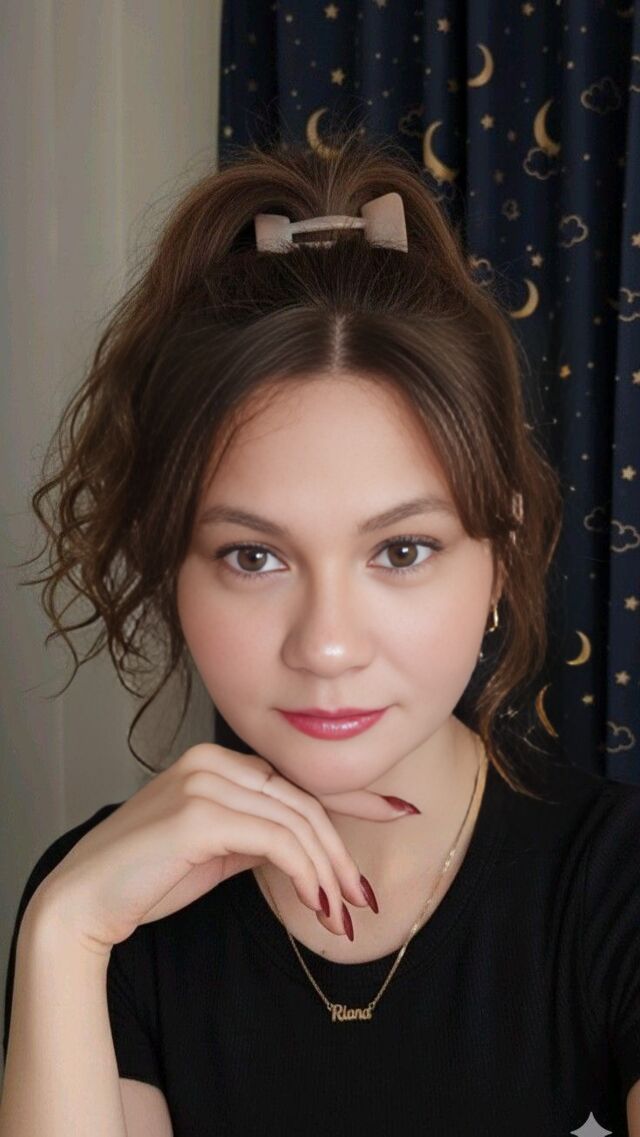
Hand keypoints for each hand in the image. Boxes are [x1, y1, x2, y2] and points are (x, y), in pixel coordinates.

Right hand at [31, 743, 415, 953]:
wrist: (85, 901)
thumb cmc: (147, 877)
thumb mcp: (216, 849)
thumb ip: (257, 834)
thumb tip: (306, 848)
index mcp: (216, 761)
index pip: (296, 779)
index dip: (353, 796)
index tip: (397, 811)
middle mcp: (212, 761)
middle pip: (302, 802)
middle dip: (341, 852)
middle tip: (362, 899)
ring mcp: (204, 783)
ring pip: (295, 822)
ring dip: (327, 872)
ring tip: (341, 914)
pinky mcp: (198, 814)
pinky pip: (275, 840)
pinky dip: (305, 873)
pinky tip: (316, 903)